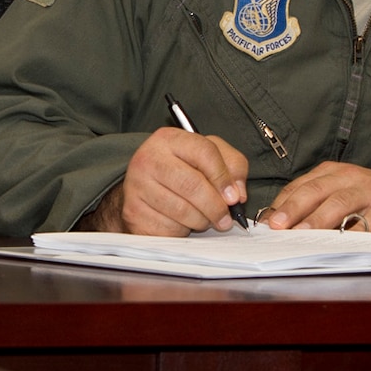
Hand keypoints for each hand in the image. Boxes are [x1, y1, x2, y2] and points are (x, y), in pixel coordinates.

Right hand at [84, 128, 249, 235]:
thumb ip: (232, 166)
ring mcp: (137, 185)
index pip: (204, 151)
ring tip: (202, 219)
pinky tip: (181, 224)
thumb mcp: (208, 159)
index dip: (224, 177)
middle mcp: (148, 158)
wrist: (142, 194)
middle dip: (215, 206)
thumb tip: (238, 193)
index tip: (234, 197)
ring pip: (182, 210)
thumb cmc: (181, 174)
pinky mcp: (133, 212)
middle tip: (225, 219)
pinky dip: (182, 231)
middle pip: (193, 184)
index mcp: (168, 139)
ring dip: (201, 221)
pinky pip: (169, 227)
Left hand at [262, 164, 370, 237]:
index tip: (265, 222)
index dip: (281, 204)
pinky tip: (340, 244)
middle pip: (315, 191)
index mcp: (332, 173)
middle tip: (277, 227)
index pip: (300, 186)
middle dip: (293, 209)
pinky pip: (370, 223)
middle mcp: (349, 178)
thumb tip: (278, 224)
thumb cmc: (370, 197)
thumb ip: (314, 202)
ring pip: (340, 203)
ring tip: (302, 234)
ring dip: (318, 220)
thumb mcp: (341, 190)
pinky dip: (354, 234)